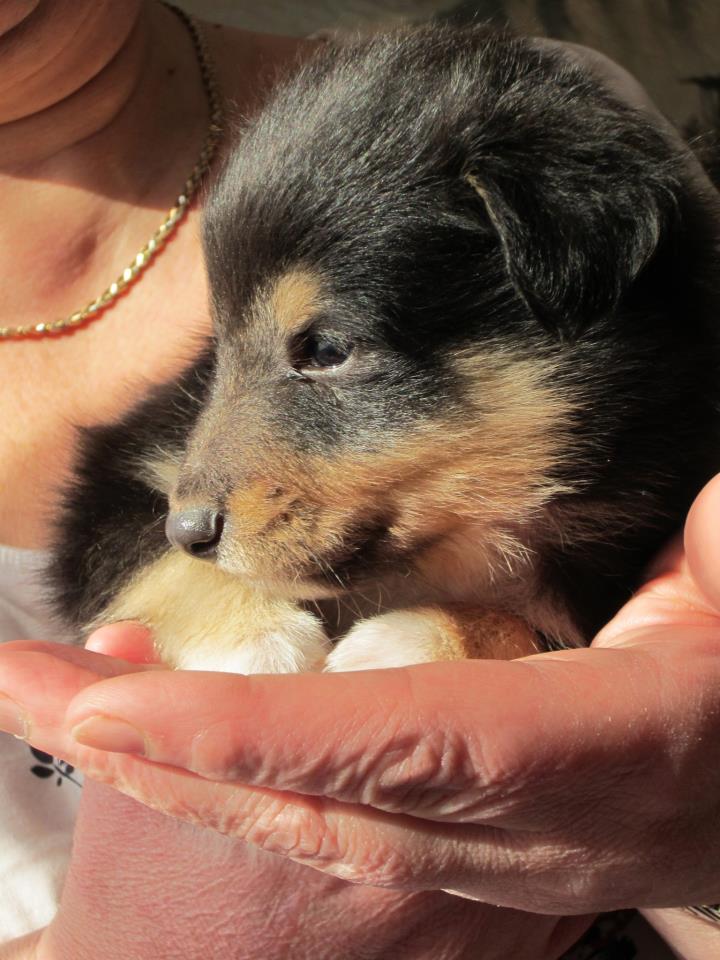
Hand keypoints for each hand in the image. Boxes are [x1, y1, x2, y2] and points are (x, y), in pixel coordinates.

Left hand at [3, 477, 719, 947]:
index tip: (121, 702)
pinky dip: (215, 775)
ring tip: (46, 690)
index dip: (267, 736)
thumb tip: (697, 526)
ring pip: (291, 822)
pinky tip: (142, 725)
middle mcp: (513, 824)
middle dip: (154, 750)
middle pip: (310, 799)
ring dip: (160, 765)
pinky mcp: (445, 844)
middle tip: (19, 680)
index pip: (412, 748)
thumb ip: (717, 564)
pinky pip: (310, 817)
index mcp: (597, 751)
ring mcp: (473, 852)